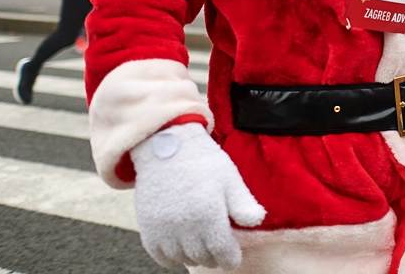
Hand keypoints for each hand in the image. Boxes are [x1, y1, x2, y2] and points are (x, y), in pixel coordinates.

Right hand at [130, 124, 264, 269]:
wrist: (165, 145)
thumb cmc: (203, 162)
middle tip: (219, 253)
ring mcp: (163, 228)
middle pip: (203, 257)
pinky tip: (182, 251)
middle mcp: (185, 225)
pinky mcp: (147, 227)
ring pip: (182, 258)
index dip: (230, 259)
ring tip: (202, 251)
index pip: (222, 251)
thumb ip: (243, 204)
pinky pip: (161, 256)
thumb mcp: (230, 178)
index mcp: (209, 213)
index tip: (233, 259)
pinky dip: (172, 258)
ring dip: (194, 258)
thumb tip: (257, 222)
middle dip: (214, 258)